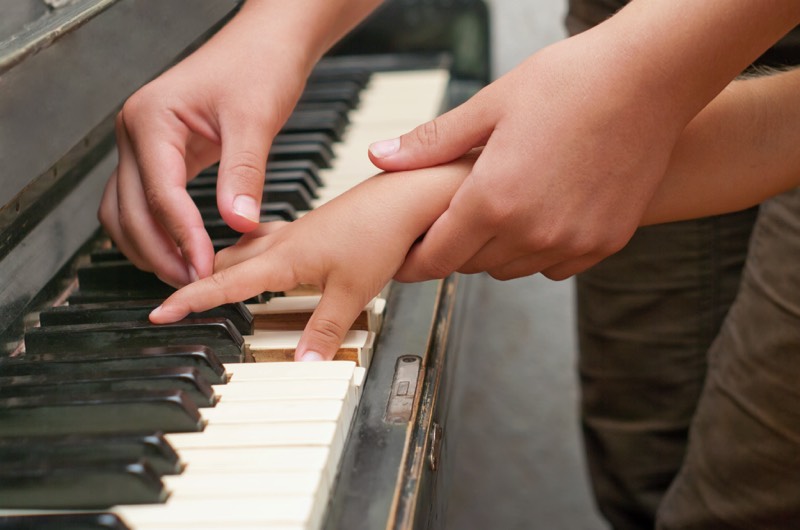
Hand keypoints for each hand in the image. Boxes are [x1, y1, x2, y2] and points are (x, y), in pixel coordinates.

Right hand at [98, 7, 316, 286]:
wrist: (263, 45)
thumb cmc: (258, 66)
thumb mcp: (255, 120)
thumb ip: (244, 174)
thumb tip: (238, 223)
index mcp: (151, 119)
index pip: (161, 194)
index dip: (183, 237)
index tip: (205, 269)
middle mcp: (135, 132)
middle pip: (131, 211)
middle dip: (160, 252)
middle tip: (194, 283)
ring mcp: (141, 145)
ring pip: (125, 212)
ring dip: (149, 247)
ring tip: (186, 275)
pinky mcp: (157, 156)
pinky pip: (143, 202)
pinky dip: (155, 231)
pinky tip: (182, 250)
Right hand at [150, 158, 472, 359]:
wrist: (405, 196)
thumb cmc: (380, 233)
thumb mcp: (352, 292)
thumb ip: (324, 331)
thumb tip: (302, 365)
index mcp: (284, 258)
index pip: (224, 284)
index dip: (190, 300)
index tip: (160, 312)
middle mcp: (282, 241)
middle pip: (225, 264)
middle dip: (195, 279)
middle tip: (172, 296)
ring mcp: (296, 232)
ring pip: (243, 250)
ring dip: (220, 265)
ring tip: (202, 277)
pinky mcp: (311, 228)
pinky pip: (265, 240)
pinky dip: (249, 252)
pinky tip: (257, 254)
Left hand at [368, 22, 717, 281]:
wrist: (652, 76)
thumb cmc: (572, 82)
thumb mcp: (490, 105)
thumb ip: (431, 143)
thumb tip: (379, 157)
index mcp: (494, 200)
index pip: (438, 256)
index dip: (416, 261)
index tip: (406, 258)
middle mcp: (533, 233)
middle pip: (472, 265)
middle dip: (453, 249)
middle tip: (450, 222)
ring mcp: (572, 242)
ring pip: (511, 270)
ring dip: (494, 251)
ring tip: (494, 214)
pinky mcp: (605, 243)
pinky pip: (555, 268)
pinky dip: (537, 252)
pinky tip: (536, 219)